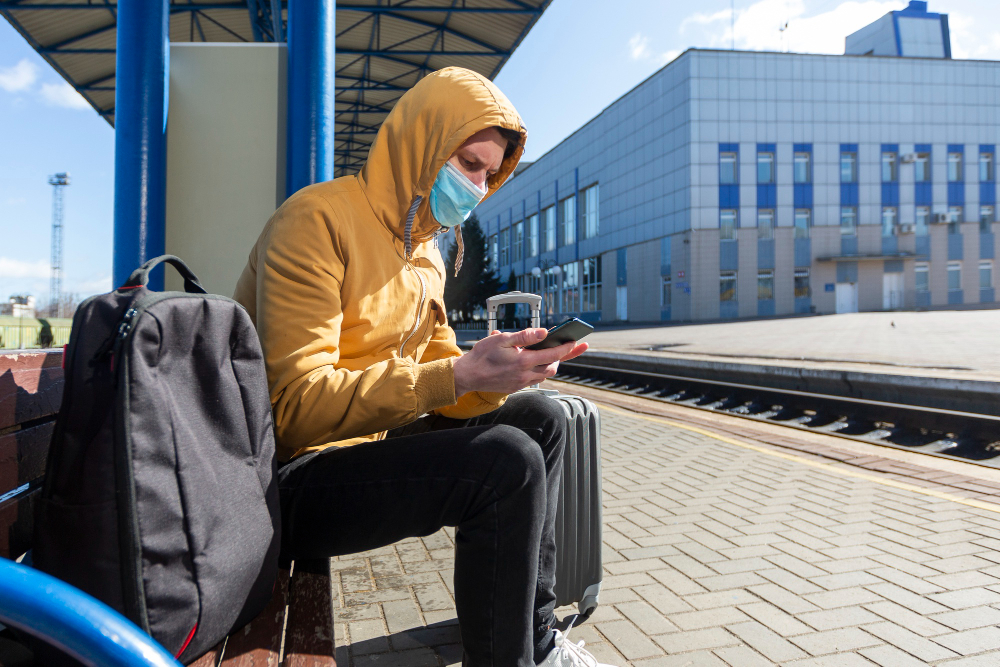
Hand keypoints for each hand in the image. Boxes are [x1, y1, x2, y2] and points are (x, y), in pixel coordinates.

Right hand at [452, 327, 588, 395]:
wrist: (468, 375)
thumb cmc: (482, 356)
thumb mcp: (501, 339)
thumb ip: (525, 336)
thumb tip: (544, 332)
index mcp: (523, 361)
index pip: (552, 354)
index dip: (566, 348)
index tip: (574, 341)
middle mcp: (525, 375)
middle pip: (552, 368)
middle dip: (561, 358)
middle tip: (568, 348)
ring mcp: (521, 383)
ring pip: (544, 375)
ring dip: (550, 365)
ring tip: (551, 354)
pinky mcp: (516, 387)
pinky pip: (534, 380)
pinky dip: (538, 370)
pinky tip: (534, 362)